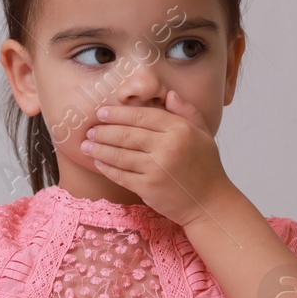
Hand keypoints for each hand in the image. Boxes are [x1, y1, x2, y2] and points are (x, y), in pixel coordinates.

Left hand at [80, 90, 236, 227]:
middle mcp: (169, 147)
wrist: (210, 204)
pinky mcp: (148, 188)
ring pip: (119, 154)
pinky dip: (106, 167)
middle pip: (127, 134)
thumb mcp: (203, 134)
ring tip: (86, 145)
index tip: (102, 113)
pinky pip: (120, 174)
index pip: (143, 116)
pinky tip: (97, 162)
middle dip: (103, 131)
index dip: (119, 113)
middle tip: (89, 130)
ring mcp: (157, 168)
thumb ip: (186, 112)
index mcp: (181, 130)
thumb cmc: (205, 167)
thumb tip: (169, 94)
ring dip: (98, 149)